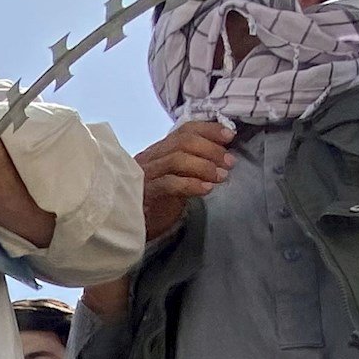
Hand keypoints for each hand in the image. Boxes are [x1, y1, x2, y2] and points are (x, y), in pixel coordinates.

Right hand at [134, 120, 235, 245]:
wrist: (128, 229)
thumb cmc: (155, 205)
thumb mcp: (176, 179)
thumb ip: (191, 166)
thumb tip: (222, 156)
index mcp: (158, 151)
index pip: (184, 130)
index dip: (208, 130)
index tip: (229, 136)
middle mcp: (150, 158)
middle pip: (182, 142)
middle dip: (211, 149)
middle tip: (230, 162)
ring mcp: (145, 175)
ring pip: (176, 159)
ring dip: (204, 166)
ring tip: (222, 176)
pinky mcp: (144, 194)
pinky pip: (169, 184)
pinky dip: (191, 184)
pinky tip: (207, 189)